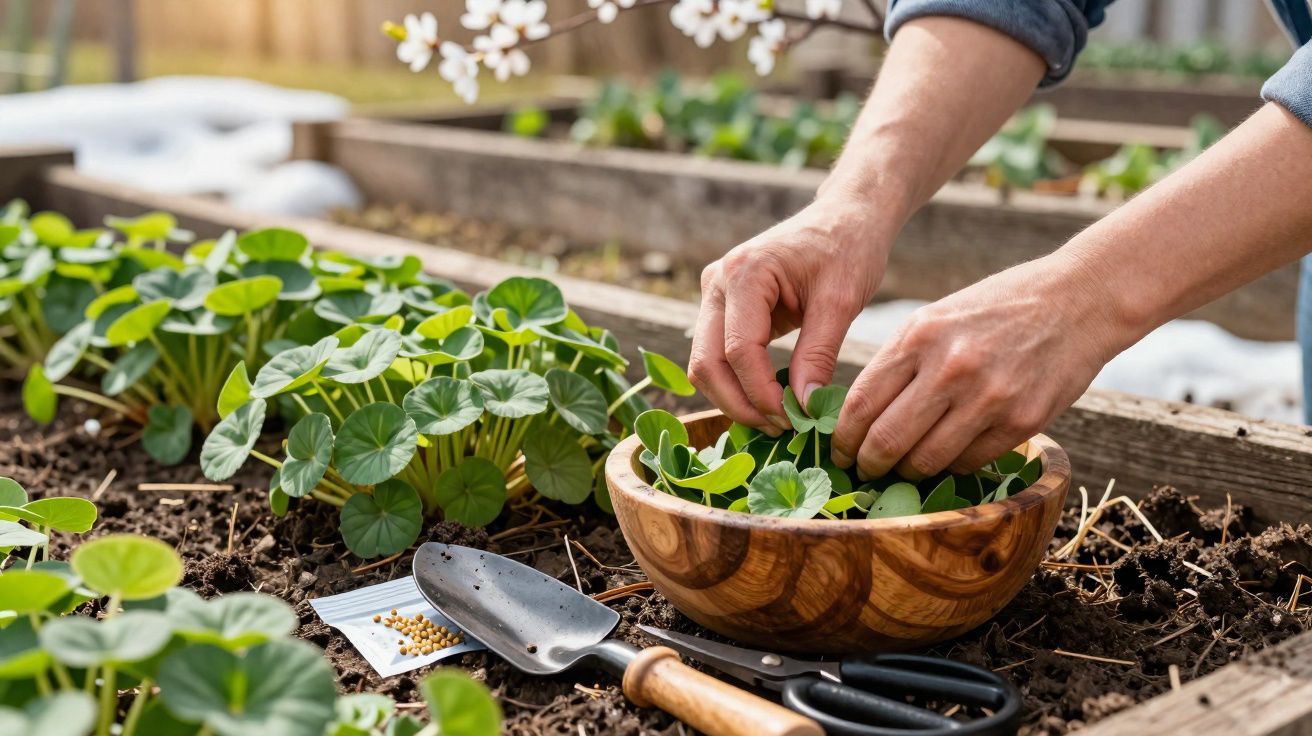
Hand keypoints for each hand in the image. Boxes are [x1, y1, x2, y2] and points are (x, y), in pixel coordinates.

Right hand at [689, 196, 891, 434]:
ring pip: (705, 363)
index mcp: (745, 272)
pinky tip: (770, 399)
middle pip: (707, 362)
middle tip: (781, 429)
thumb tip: (804, 408)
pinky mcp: (722, 306)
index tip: (793, 419)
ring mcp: (714, 293)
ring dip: (735, 398)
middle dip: (740, 403)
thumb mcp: (842, 301)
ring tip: (777, 419)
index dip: (761, 392)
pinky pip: (717, 355)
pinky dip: (738, 382)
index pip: (738, 349)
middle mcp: (717, 281)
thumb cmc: (849, 248)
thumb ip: (819, 354)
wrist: (844, 216)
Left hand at [831, 251, 1129, 478]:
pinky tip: (948, 454)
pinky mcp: (1022, 422)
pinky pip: (969, 462)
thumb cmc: (997, 309)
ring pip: (926, 461)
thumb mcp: (936, 317)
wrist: (1078, 300)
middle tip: (864, 471)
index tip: (839, 452)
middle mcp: (950, 368)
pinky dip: (951, 465)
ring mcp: (988, 398)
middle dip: (867, 464)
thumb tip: (857, 415)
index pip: (860, 404)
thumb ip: (899, 362)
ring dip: (908, 472)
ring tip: (903, 469)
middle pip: (886, 441)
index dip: (842, 438)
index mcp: (919, 336)